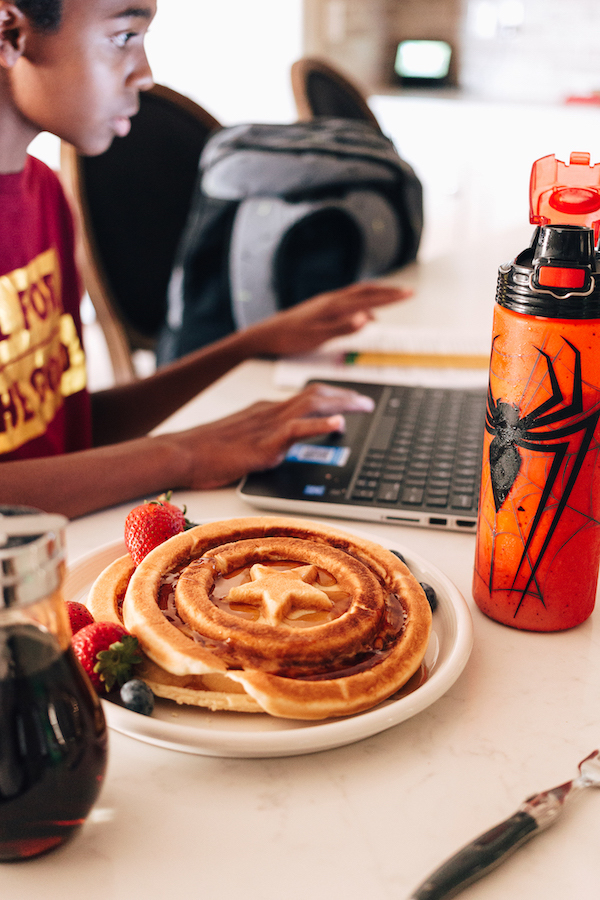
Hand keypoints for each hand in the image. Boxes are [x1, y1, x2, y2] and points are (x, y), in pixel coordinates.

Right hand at [176, 382, 375, 488]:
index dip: (332, 396)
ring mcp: (268, 424)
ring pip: (313, 404)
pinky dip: (320, 423)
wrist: (182, 453)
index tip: (349, 401)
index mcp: (265, 410)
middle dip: (345, 396)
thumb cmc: (205, 452)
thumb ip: (265, 440)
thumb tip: (282, 447)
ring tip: (363, 406)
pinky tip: (338, 423)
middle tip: (367, 403)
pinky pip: (298, 428)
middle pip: (316, 395)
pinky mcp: (264, 442)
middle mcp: (270, 411)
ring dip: (342, 404)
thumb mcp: (242, 441)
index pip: (306, 397)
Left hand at [246, 282, 411, 356]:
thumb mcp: (317, 337)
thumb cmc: (289, 337)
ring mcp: (326, 302)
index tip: (409, 294)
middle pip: (366, 291)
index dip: (391, 297)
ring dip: (376, 295)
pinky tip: (363, 316)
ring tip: (392, 299)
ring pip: (357, 294)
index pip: (369, 299)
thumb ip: (343, 328)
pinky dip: (362, 305)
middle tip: (408, 292)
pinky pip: (348, 302)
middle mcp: (331, 300)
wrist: (265, 334)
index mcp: (334, 306)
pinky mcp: (320, 307)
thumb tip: (367, 319)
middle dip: (388, 292)